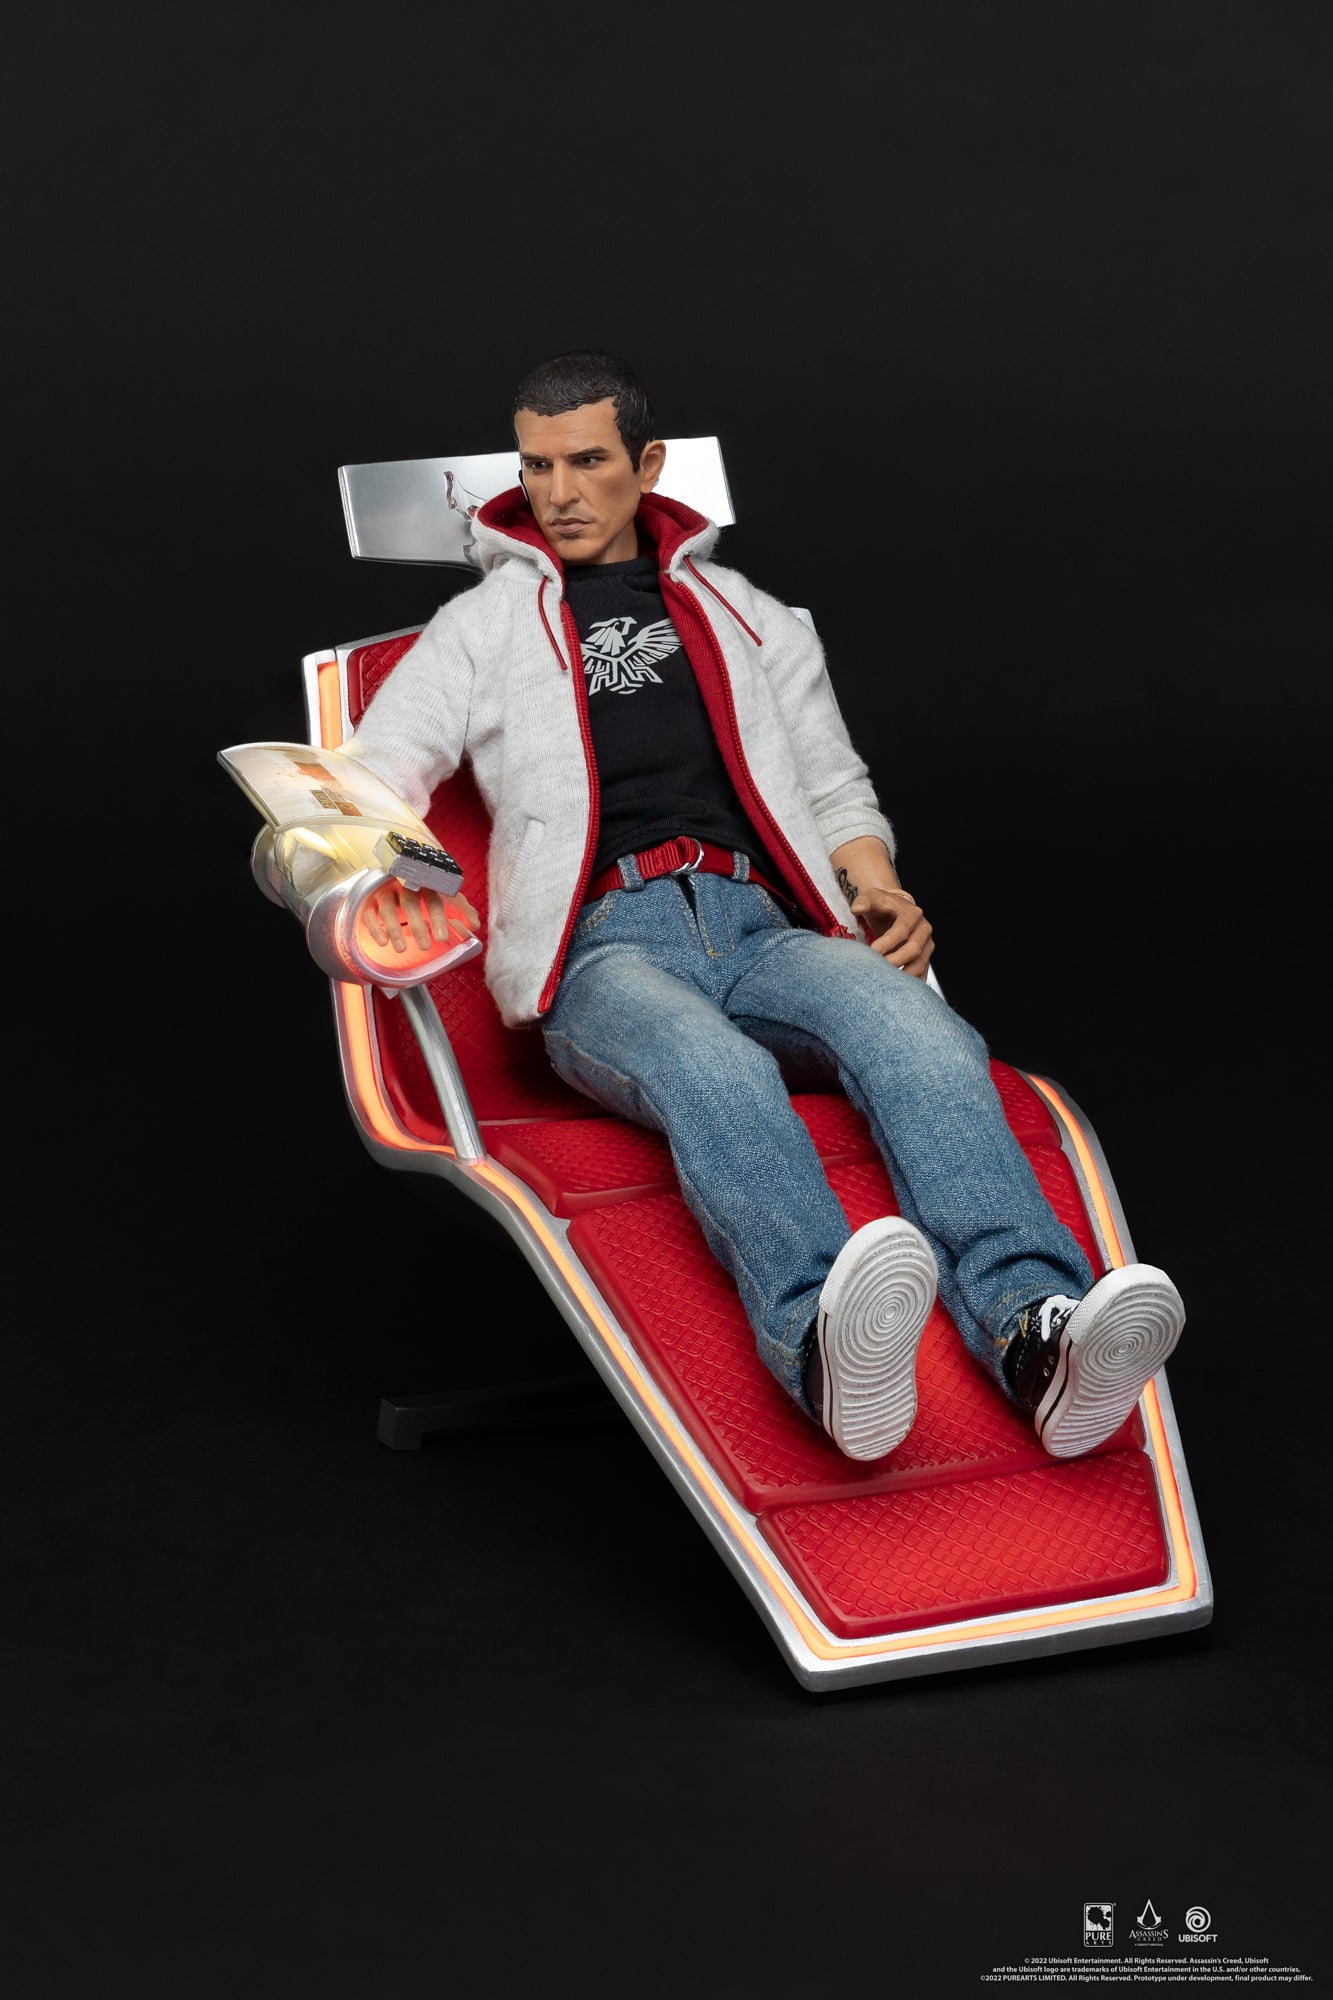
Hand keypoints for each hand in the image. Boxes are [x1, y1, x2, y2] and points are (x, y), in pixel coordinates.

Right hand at [362, 882, 479, 954]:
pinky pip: (369, 913)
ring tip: (402, 949)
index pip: (433, 898)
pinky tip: (383, 943)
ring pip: (387, 908)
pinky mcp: (368, 900)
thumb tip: (475, 924)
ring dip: (394, 929)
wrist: (395, 882)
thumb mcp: (446, 900)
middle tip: (426, 946)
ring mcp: (384, 891)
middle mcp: (403, 885)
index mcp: (425, 884)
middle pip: (409, 902)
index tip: (442, 937)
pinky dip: (375, 928)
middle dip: (417, 925)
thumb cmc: (426, 894)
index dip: (437, 917)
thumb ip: (462, 911)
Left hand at [850, 883, 933, 978]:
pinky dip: (911, 983)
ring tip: (886, 982)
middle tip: (878, 969)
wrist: (894, 910)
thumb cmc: (882, 905)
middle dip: (896, 961)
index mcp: (912, 914)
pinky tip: (897, 990)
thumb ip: (863, 901)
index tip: (872, 951)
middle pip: (914, 949)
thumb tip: (856, 909)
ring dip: (904, 975)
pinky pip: (922, 973)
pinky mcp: (925, 957)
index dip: (888, 942)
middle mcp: (924, 929)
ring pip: (920, 964)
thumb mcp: (872, 897)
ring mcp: (927, 945)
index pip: (902, 930)